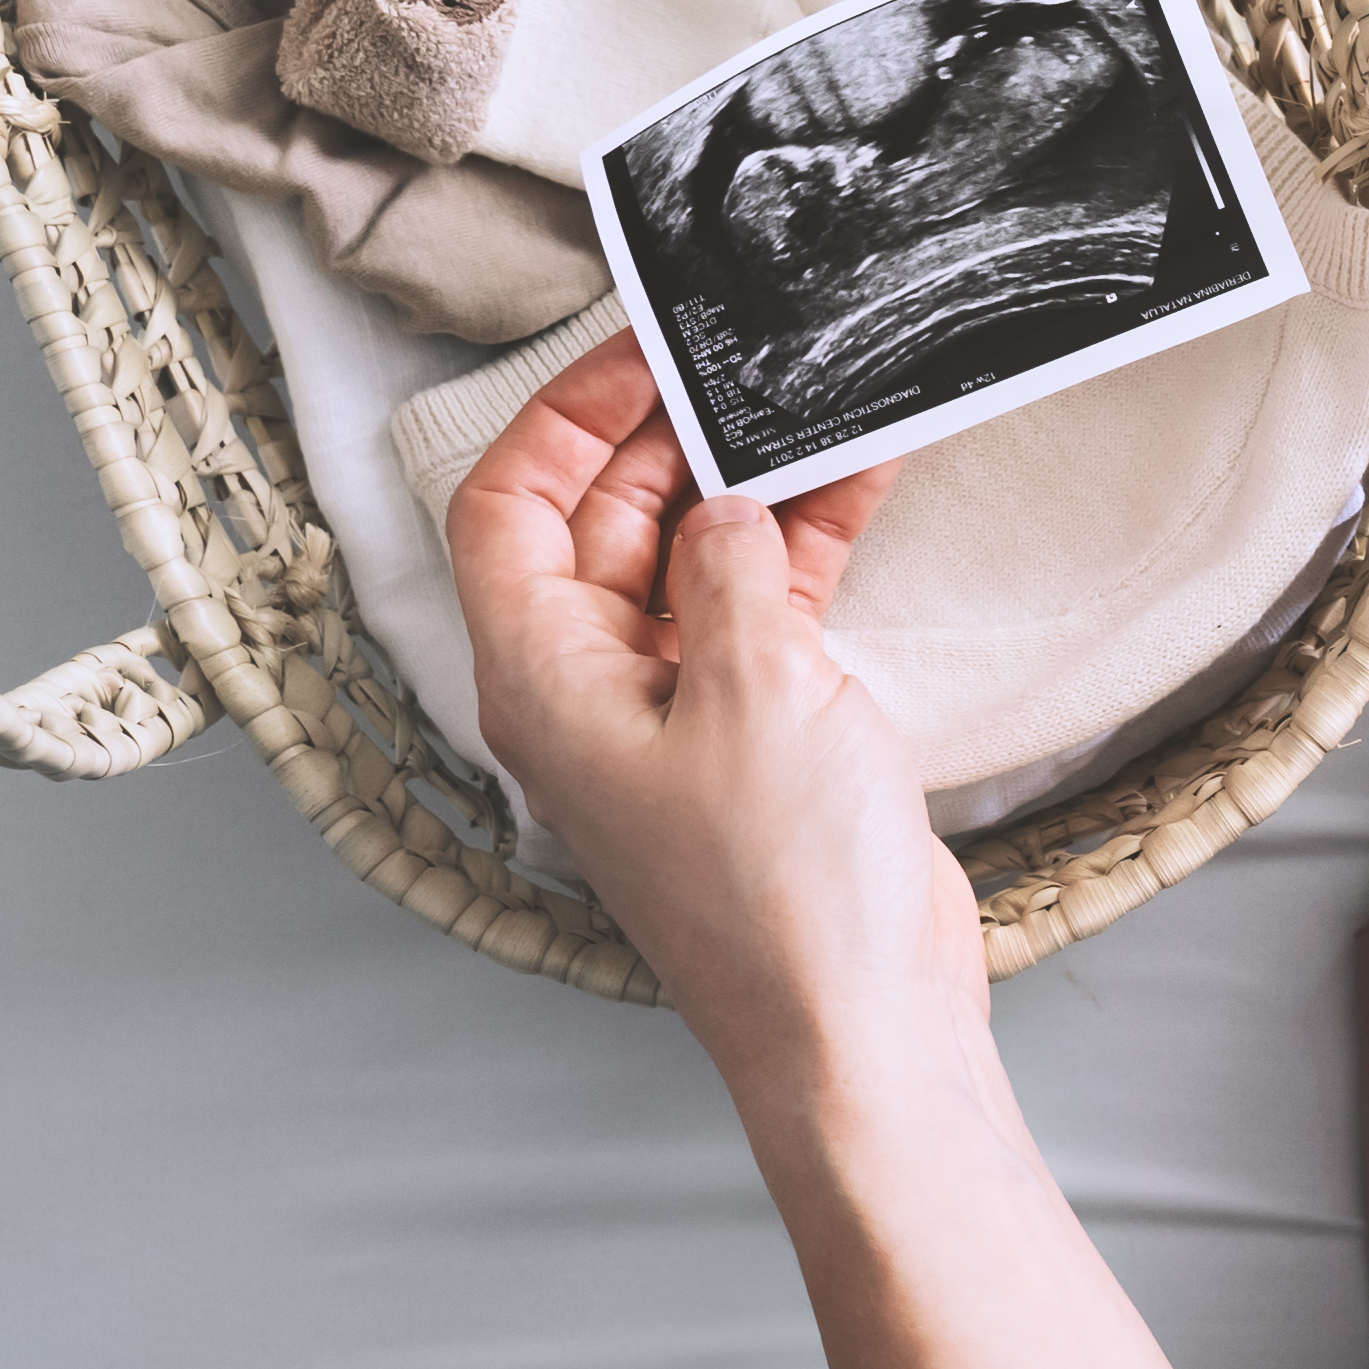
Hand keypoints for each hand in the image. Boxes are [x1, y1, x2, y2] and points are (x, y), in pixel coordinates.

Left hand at [447, 335, 974, 1064]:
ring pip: (694, 556)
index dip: (561, 416)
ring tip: (814, 401)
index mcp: (544, 677)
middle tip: (740, 357)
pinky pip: (764, 606)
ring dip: (751, 482)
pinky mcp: (760, 732)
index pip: (509, 509)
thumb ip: (725, 571)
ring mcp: (679, 710)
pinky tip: (860, 482)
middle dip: (666, 434)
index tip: (637, 347)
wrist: (858, 1021)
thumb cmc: (778, 891)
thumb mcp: (753, 691)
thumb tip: (720, 506)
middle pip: (602, 521)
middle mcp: (595, 687)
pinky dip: (806, 543)